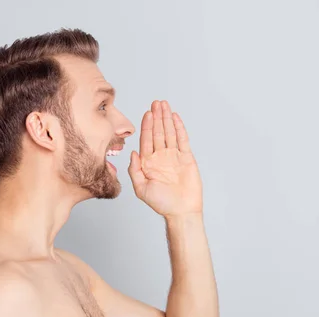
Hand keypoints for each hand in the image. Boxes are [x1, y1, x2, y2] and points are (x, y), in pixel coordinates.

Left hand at [128, 100, 202, 217]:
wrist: (181, 211)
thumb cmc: (161, 203)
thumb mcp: (141, 188)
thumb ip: (134, 170)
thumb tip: (133, 152)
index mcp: (149, 162)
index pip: (146, 140)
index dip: (146, 126)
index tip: (147, 113)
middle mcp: (161, 157)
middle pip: (158, 132)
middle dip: (157, 117)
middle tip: (156, 103)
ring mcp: (174, 156)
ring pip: (170, 133)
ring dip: (167, 119)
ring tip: (165, 105)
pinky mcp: (186, 158)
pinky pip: (183, 140)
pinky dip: (179, 128)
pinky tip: (176, 118)